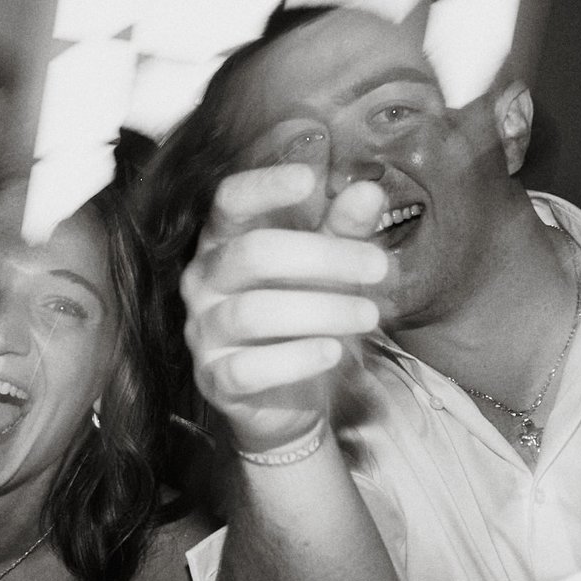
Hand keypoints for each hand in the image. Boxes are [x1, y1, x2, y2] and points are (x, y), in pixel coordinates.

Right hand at [181, 164, 388, 455]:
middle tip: (378, 267)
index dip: (263, 186)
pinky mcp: (215, 379)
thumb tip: (369, 191)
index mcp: (223, 241)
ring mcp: (203, 331)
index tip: (309, 179)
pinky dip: (296, 359)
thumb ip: (343, 230)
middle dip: (323, 257)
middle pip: (252, 254)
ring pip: (253, 312)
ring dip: (321, 310)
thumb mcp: (327, 269)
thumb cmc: (304, 317)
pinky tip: (334, 352)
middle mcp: (202, 281)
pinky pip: (248, 368)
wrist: (288, 401)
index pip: (229, 201)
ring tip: (369, 315)